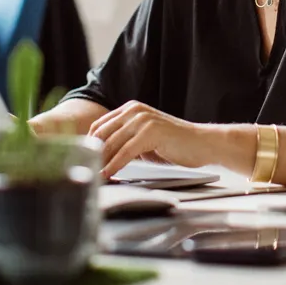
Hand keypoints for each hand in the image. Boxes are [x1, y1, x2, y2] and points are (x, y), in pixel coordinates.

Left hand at [89, 101, 216, 177]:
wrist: (202, 143)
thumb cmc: (175, 144)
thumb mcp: (145, 138)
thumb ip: (125, 140)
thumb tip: (102, 156)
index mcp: (131, 108)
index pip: (99, 125)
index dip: (88, 144)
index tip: (82, 161)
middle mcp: (134, 110)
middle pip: (102, 134)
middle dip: (91, 154)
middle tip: (84, 171)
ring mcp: (143, 119)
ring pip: (111, 143)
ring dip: (100, 162)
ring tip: (93, 176)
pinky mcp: (151, 132)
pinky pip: (125, 152)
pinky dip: (114, 165)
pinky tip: (108, 175)